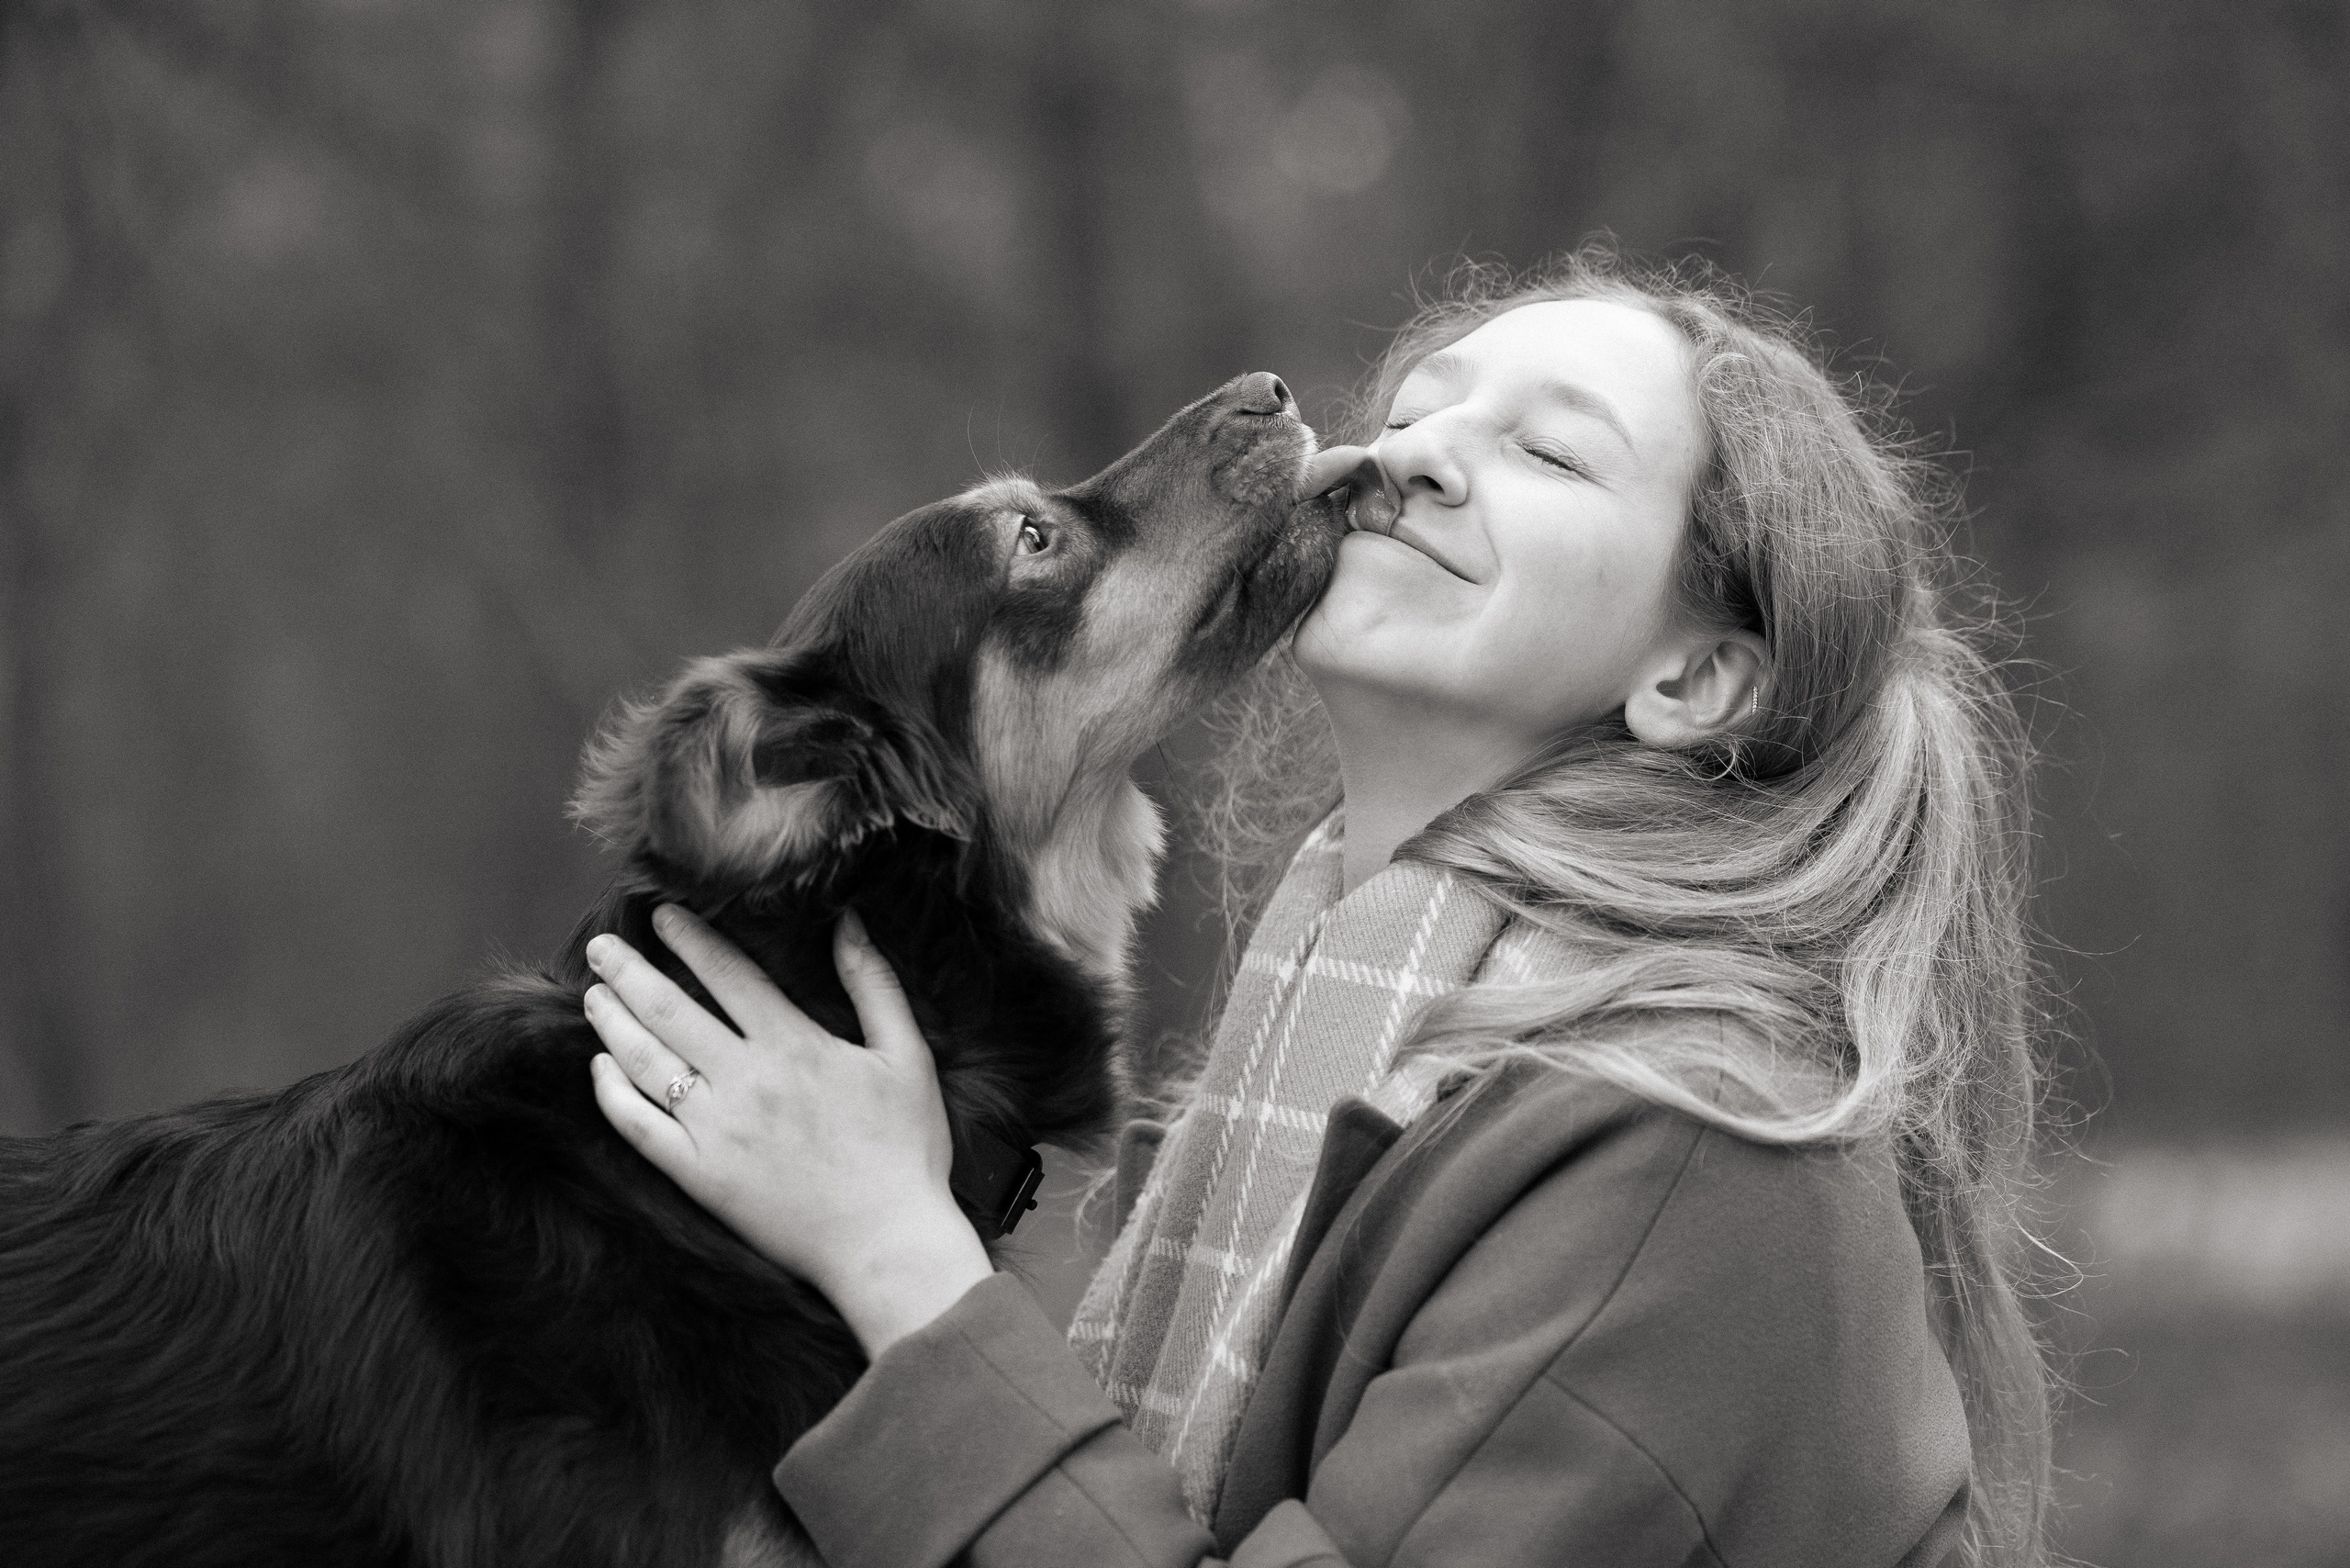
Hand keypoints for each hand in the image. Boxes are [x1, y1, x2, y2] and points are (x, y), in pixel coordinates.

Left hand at [582, 904, 993, 1356]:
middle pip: (671, 1010)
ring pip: (645, 1062)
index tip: (661, 914)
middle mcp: (745, 1079)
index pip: (728, 975)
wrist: (887, 1241)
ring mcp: (716, 1129)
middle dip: (629, 972)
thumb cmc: (905, 1149)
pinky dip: (612, 1094)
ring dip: (613, 1023)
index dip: (690, 939)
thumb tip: (850, 921)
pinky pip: (639, 1128)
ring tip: (594, 995)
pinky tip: (600, 1069)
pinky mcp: (700, 1176)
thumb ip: (874, 983)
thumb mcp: (907, 1054)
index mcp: (794, 1044)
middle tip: (602, 946)